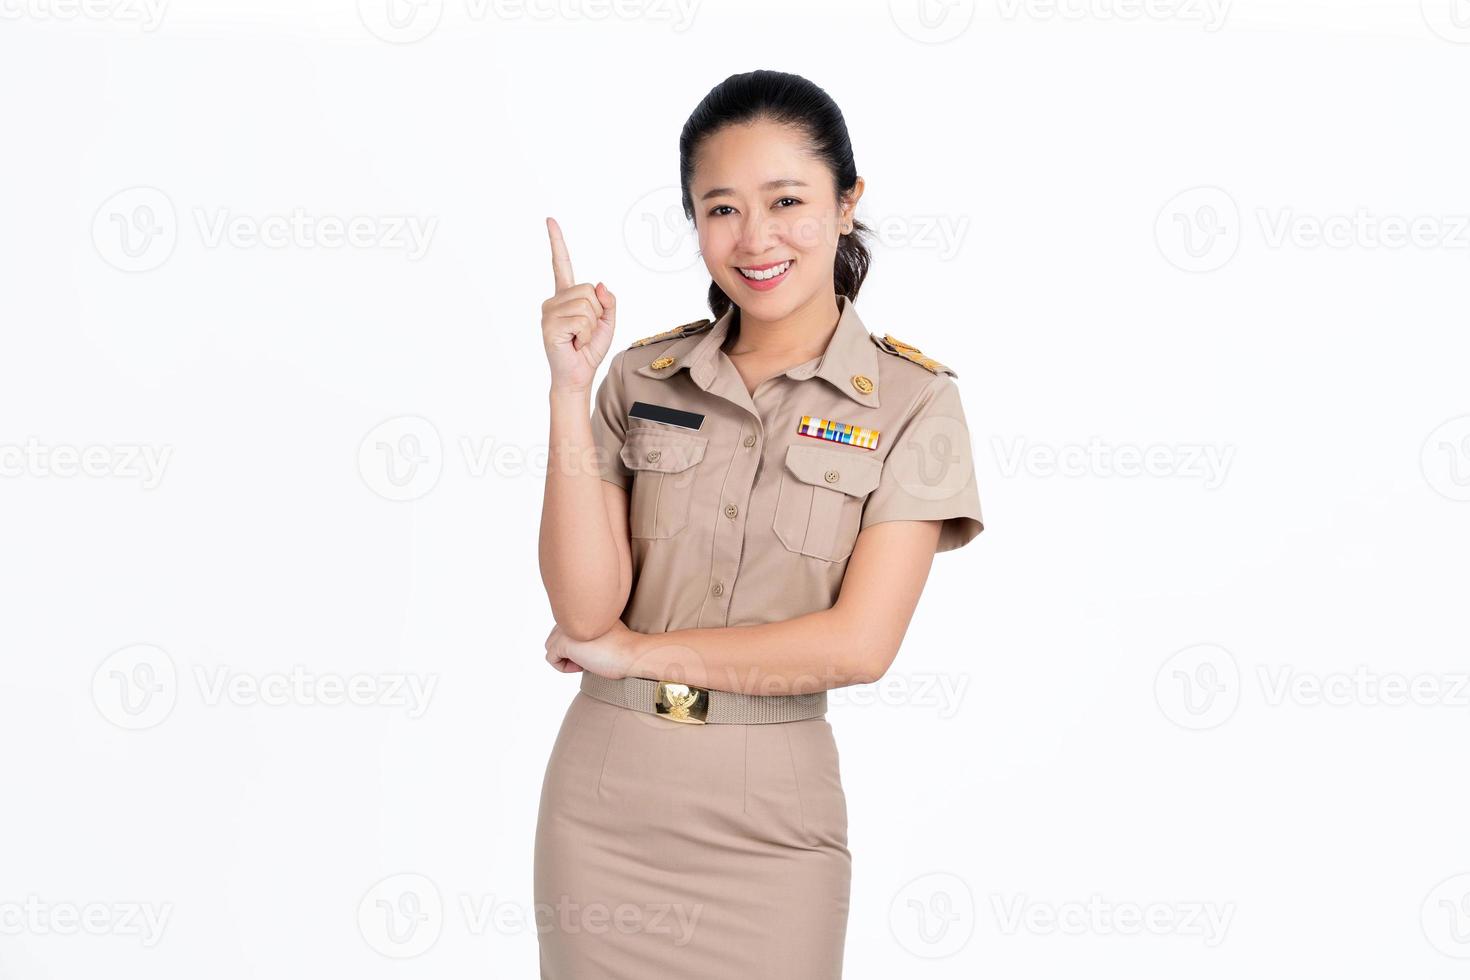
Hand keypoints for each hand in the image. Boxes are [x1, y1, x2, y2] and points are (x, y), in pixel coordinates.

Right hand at [541, 216, 616, 393]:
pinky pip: (582, 320)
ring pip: (587, 305)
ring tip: (579, 338)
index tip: (550, 220)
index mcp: (566, 296)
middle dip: (598, 312)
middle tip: (586, 331)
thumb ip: (608, 301)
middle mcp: (554, 300)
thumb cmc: (588, 350)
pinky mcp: (550, 325)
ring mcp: (550, 312)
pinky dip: (586, 334)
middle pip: (589, 289)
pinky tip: (575, 343)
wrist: (577, 375)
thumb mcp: (607, 322)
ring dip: (592, 326)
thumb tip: (600, 285)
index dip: (557, 242)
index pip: (562, 264)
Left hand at [544, 620, 638, 678]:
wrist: (632, 653)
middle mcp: (572, 614)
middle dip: (567, 650)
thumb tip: (572, 643)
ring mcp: (566, 628)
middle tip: (589, 657)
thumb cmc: (623, 646)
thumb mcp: (602, 631)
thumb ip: (586, 629)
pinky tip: (581, 667)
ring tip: (585, 662)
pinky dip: (563, 668)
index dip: (575, 643)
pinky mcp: (564, 642)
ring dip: (565, 658)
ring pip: (550, 646)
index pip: (565, 626)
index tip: (592, 649)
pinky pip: (551, 658)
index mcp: (582, 608)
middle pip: (554, 635)